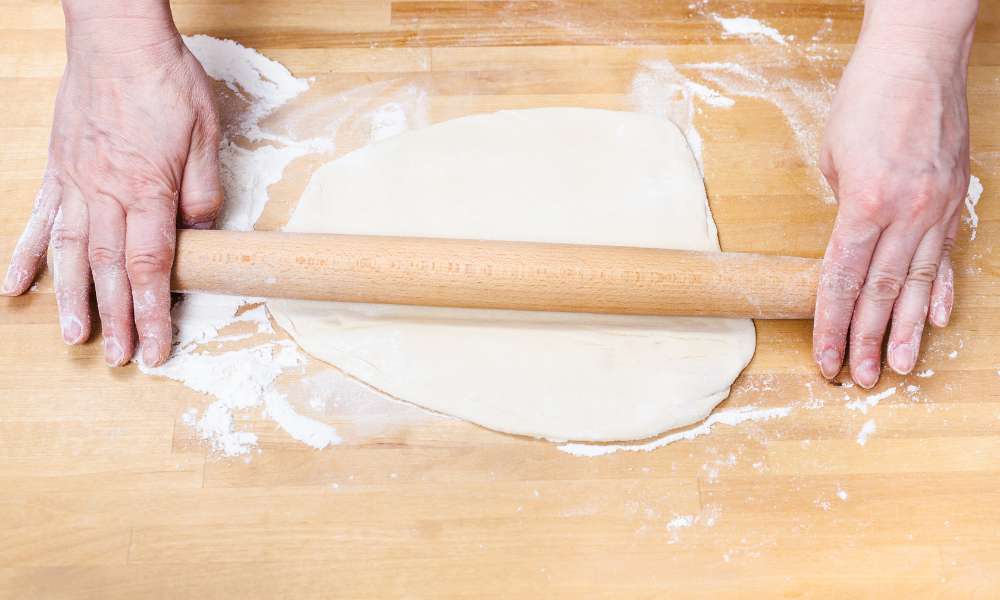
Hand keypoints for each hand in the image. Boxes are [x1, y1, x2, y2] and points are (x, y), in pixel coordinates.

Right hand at [1, 6, 221, 366]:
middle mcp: (106, 193)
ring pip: (71, 253)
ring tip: (75, 337)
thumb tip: (200, 234)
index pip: (151, 266)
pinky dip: (27, 254)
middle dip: (119, 319)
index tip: (158, 347)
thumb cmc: (167, 82)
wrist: (118, 38)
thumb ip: (202, 191)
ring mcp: (76, 183)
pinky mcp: (57, 169)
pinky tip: (15, 286)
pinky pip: (39, 219)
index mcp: (148, 189)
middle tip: (123, 358)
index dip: (154, 312)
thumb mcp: (206, 135)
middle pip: (110, 270)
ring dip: (72, 299)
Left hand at [813, 2, 975, 386]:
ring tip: (897, 368)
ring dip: (905, 330)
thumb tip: (848, 241)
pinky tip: (935, 321)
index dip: (831, 325)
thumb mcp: (835, 156)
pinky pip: (947, 256)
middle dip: (866, 340)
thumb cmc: (867, 99)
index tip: (825, 358)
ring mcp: (936, 208)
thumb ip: (843, 207)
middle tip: (859, 379)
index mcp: (865, 203)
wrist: (919, 56)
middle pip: (880, 291)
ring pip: (918, 283)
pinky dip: (940, 291)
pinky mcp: (953, 199)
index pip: (841, 280)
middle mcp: (906, 213)